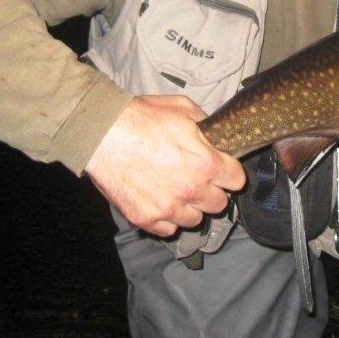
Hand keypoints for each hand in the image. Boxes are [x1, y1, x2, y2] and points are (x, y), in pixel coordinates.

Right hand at [84, 95, 245, 236]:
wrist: (101, 133)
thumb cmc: (142, 118)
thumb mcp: (183, 109)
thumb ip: (206, 125)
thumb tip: (215, 134)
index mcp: (206, 163)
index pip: (237, 180)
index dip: (230, 172)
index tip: (221, 168)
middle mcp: (191, 190)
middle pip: (220, 203)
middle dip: (212, 190)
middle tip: (197, 179)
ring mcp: (168, 207)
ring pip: (195, 219)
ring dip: (190, 207)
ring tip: (177, 191)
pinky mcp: (146, 218)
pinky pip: (168, 229)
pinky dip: (166, 218)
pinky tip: (159, 200)